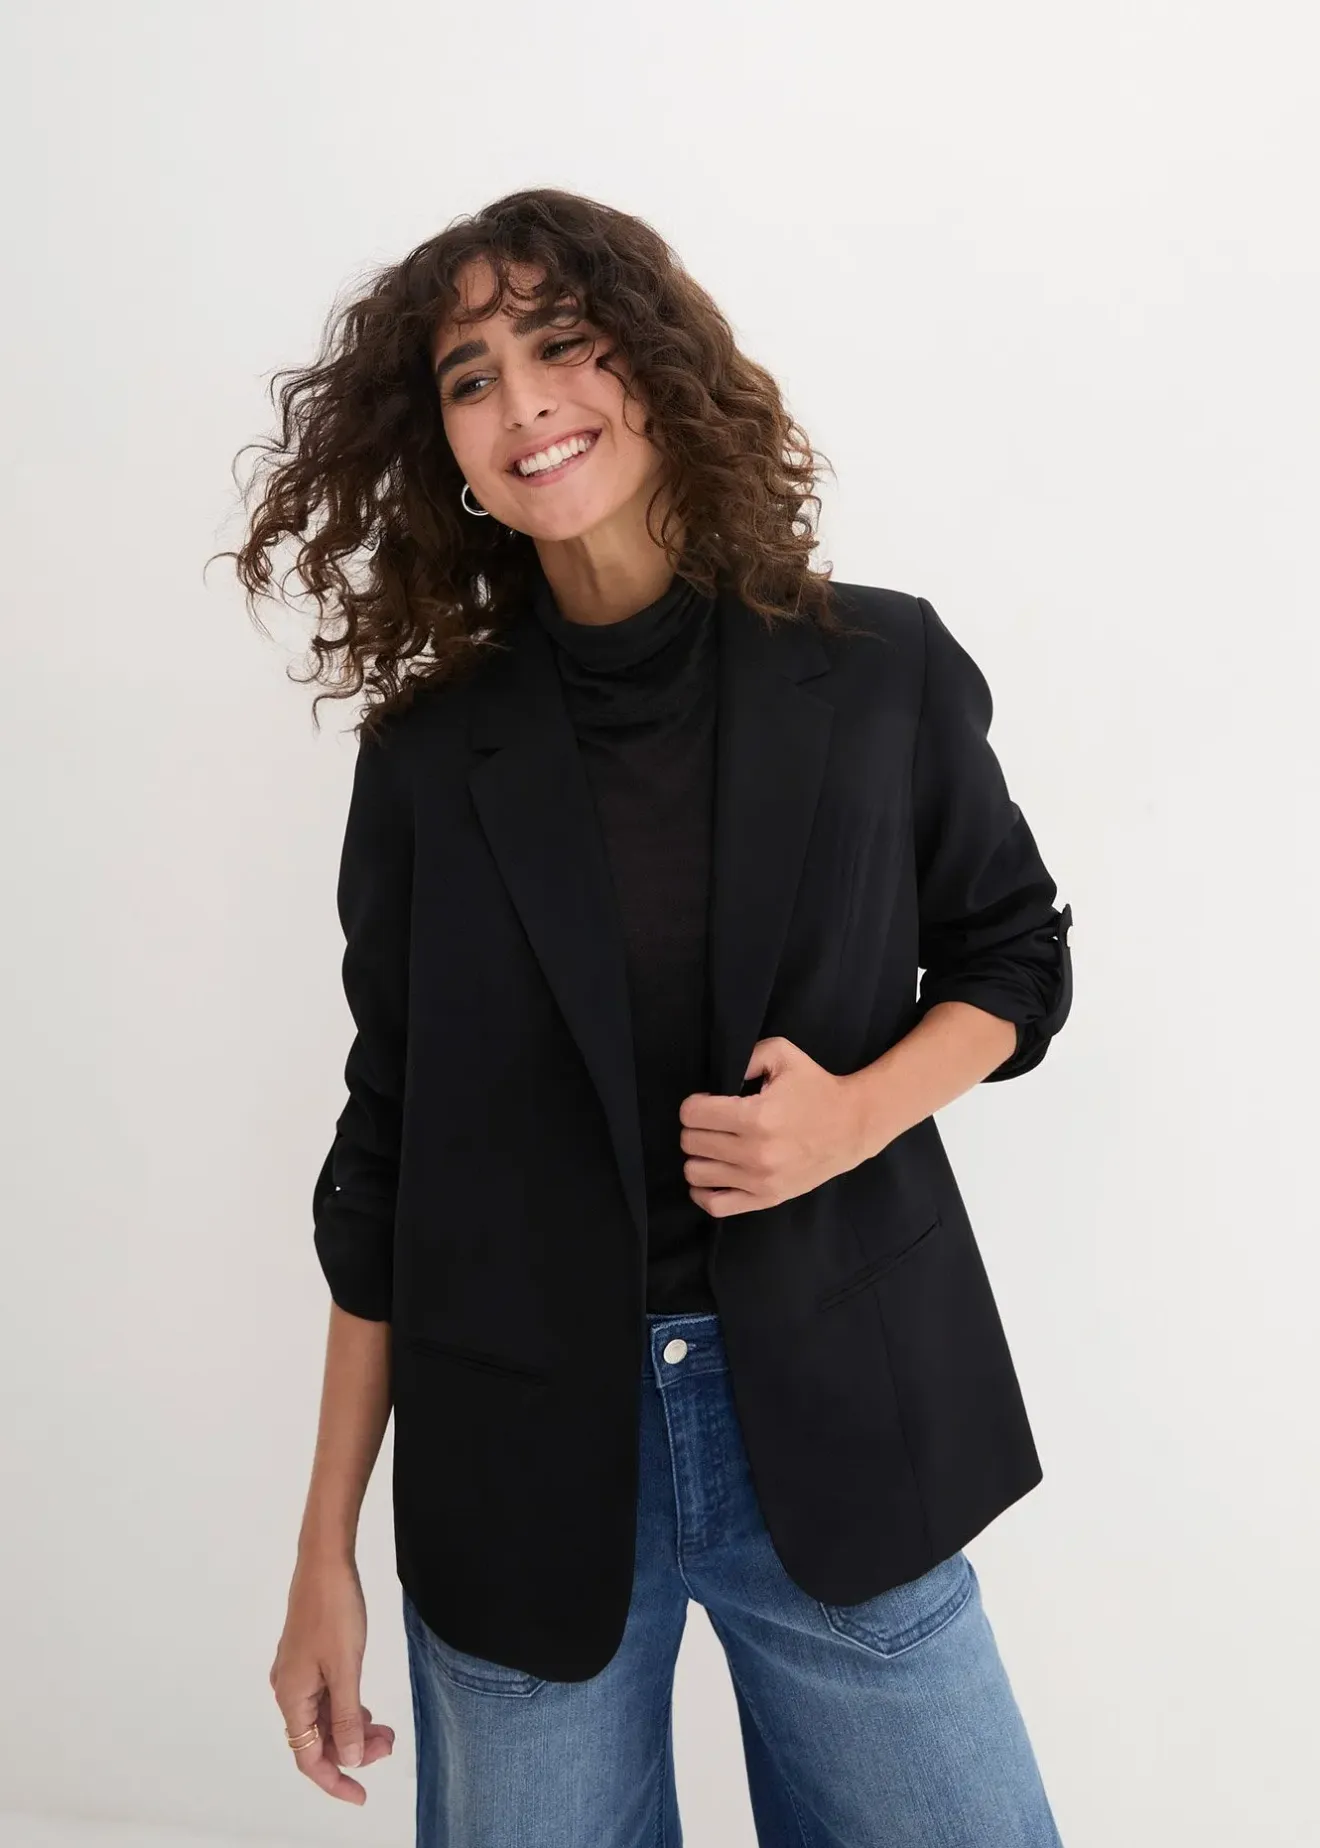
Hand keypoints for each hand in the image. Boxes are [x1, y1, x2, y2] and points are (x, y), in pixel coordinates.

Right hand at [269, 1554, 394, 1804]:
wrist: (325, 1562)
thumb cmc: (334, 1612)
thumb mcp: (346, 1669)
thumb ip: (347, 1718)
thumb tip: (348, 1760)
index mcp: (291, 1697)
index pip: (308, 1758)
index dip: (334, 1780)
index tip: (362, 1795)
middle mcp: (288, 1690)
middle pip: (317, 1738)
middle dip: (351, 1750)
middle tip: (388, 1746)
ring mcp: (297, 1673)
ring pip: (324, 1717)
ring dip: (352, 1729)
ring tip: (386, 1731)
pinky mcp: (308, 1657)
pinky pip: (326, 1697)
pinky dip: (348, 1708)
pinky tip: (368, 1711)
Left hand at [679, 1036, 867, 1216]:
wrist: (853, 1126)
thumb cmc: (816, 1088)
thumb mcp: (783, 1054)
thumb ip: (745, 1056)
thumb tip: (716, 1076)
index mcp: (756, 1117)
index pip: (693, 1114)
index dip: (695, 1103)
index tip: (708, 1101)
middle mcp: (755, 1153)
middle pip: (691, 1142)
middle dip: (696, 1127)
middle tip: (714, 1122)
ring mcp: (760, 1180)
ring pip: (696, 1173)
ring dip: (698, 1156)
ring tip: (714, 1145)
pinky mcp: (767, 1198)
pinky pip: (715, 1205)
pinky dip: (703, 1191)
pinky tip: (712, 1173)